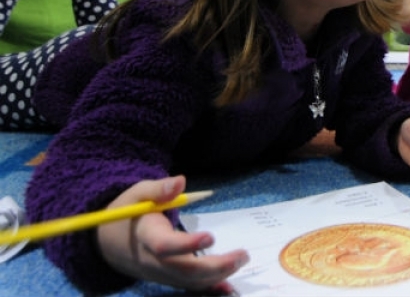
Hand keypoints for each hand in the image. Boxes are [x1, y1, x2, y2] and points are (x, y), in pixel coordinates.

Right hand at [97, 176, 247, 292]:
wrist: (109, 241)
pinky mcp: (166, 278)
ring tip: (242, 259)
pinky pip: (187, 286)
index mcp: (145, 235)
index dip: (186, 245)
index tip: (211, 236)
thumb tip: (180, 181)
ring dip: (217, 275)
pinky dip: (208, 288)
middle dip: (213, 266)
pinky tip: (228, 286)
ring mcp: (159, 273)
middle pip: (182, 269)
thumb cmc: (129, 213)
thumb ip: (159, 189)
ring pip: (188, 281)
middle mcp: (152, 260)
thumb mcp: (139, 194)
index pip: (164, 245)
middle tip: (242, 255)